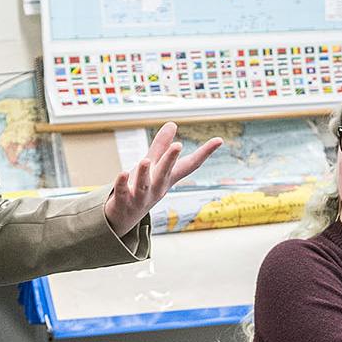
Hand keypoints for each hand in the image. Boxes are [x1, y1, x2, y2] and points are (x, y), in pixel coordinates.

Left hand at [103, 122, 223, 235]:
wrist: (125, 218)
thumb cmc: (142, 188)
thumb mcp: (153, 166)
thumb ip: (161, 146)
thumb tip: (172, 123)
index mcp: (167, 177)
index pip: (189, 165)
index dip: (204, 152)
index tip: (219, 140)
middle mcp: (157, 187)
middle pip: (165, 172)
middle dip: (170, 160)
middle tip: (178, 145)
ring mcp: (141, 197)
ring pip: (143, 184)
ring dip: (144, 174)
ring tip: (144, 161)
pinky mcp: (123, 202)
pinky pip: (122, 193)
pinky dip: (122, 184)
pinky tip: (122, 173)